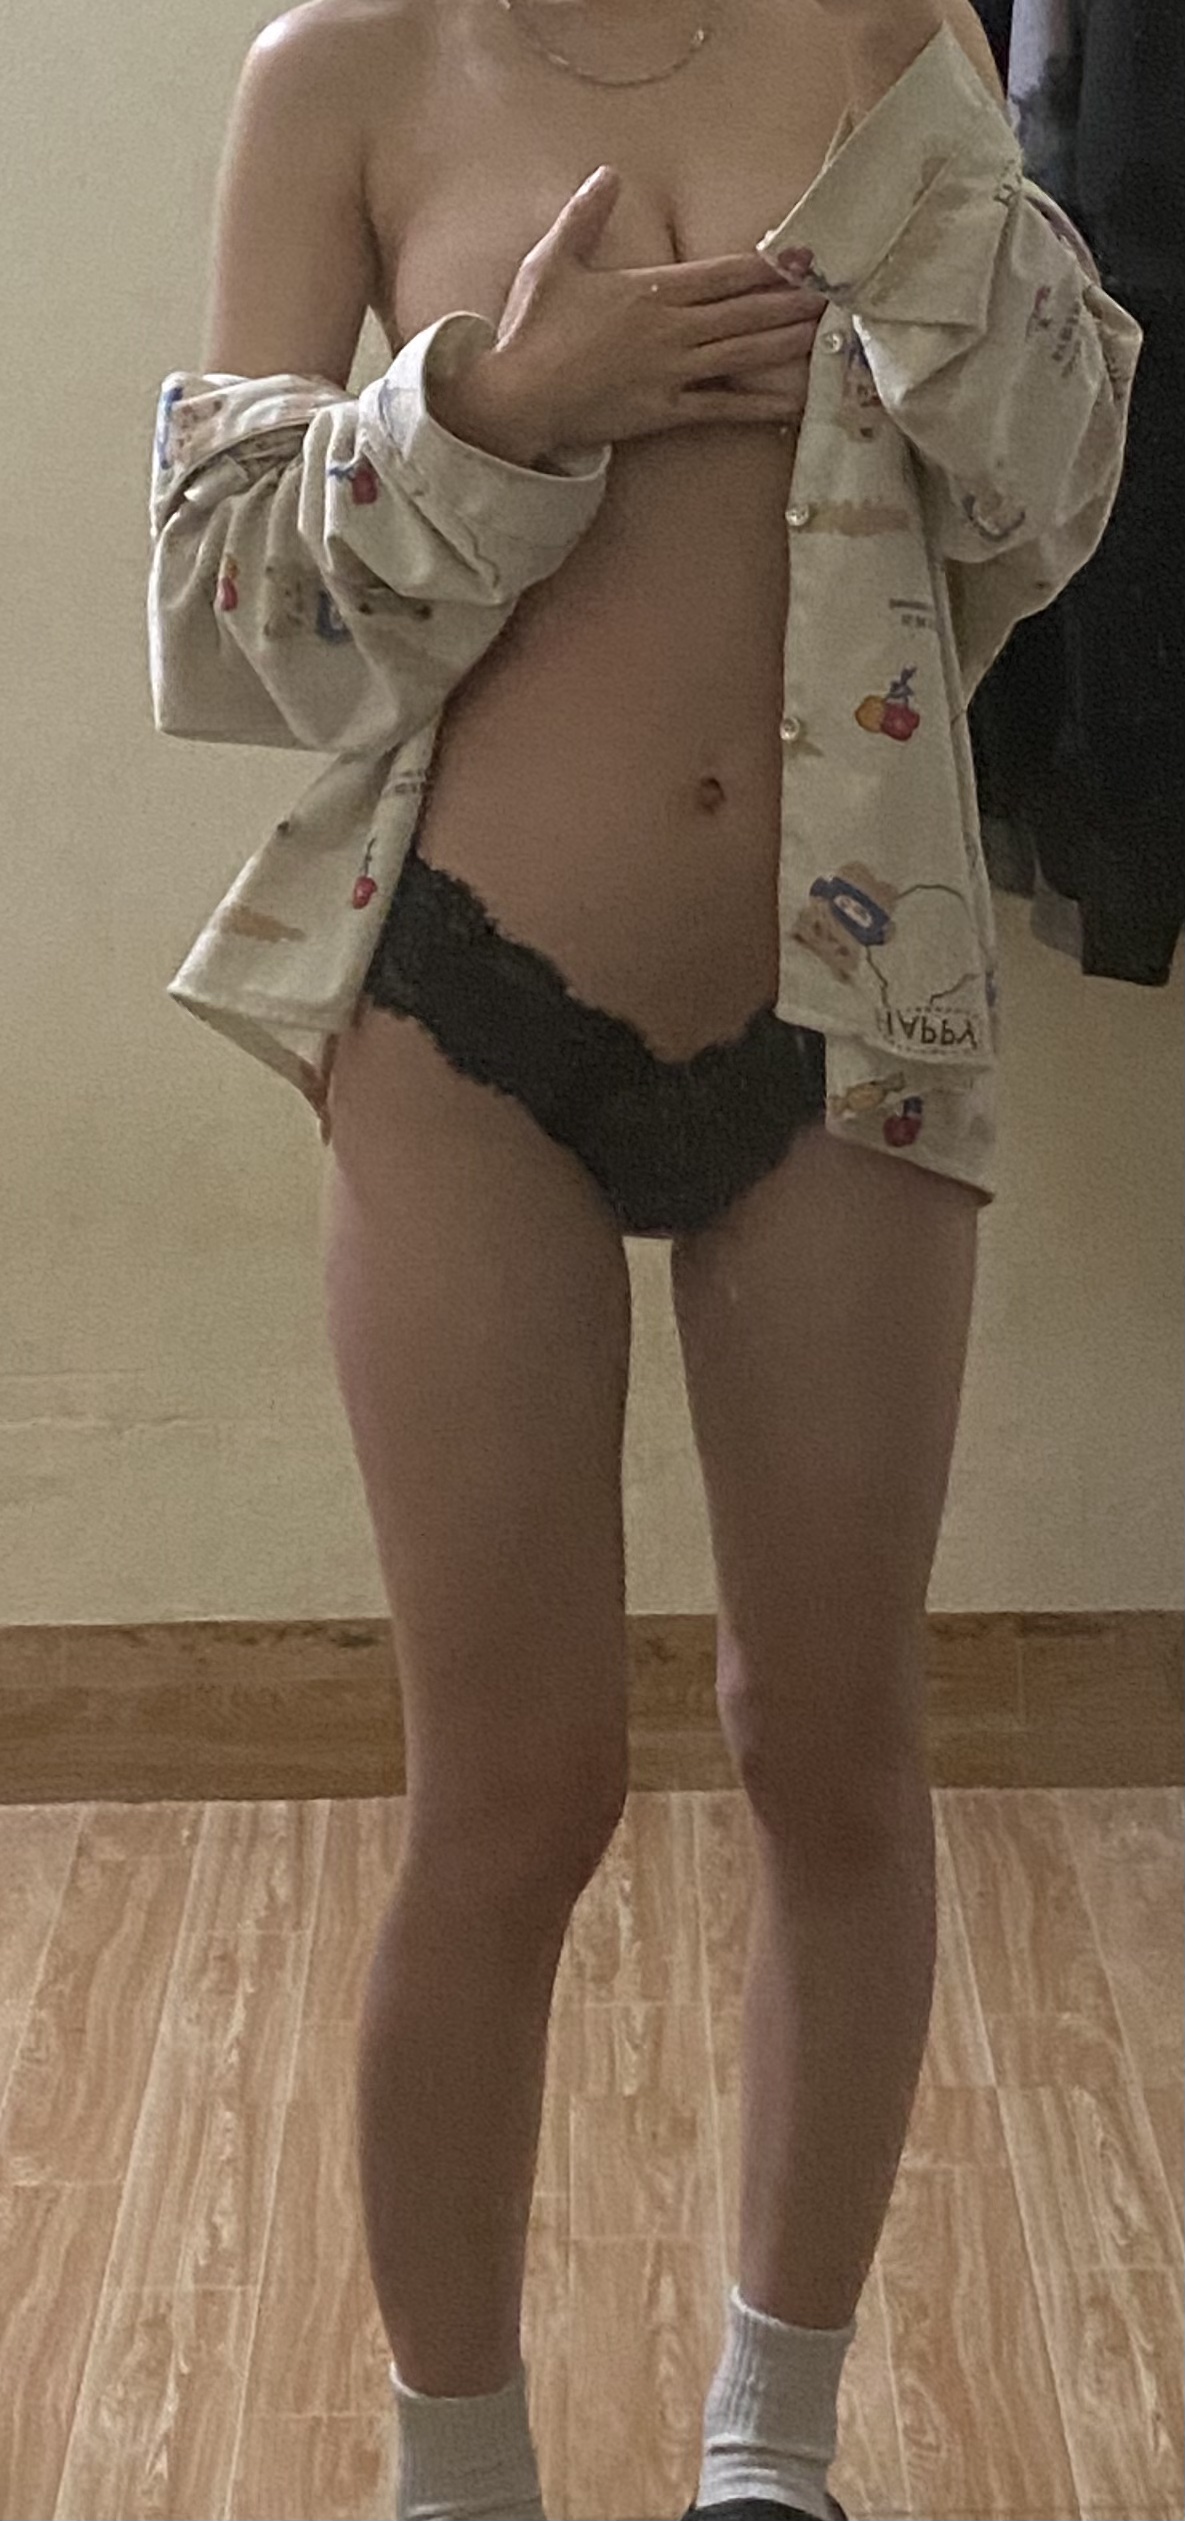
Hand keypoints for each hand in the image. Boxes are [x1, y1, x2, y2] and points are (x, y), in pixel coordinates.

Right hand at [469, 167, 828, 457]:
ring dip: (789, 343)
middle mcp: (673, 329)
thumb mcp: (554, 261)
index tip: (805, 255)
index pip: (725, 273)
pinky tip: (796, 400)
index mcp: (652, 290)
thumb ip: (585, 215)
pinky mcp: (667, 412)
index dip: (770, 265)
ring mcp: (673, 373)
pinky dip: (762, 405)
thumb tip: (608, 173)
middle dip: (795, 301)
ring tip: (829, 334)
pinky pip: (724, 408)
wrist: (518, 397)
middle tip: (841, 293)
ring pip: (745, 354)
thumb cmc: (533, 330)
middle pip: (748, 311)